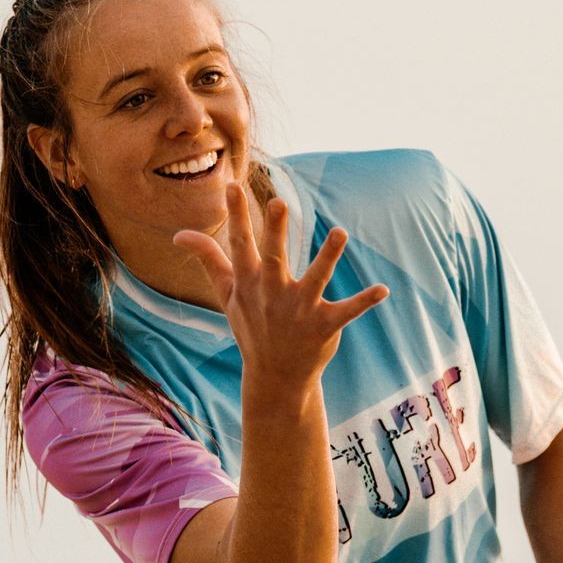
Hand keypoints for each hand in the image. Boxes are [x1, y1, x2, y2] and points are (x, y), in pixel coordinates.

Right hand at [173, 185, 388, 392]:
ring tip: (339, 232)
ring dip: (328, 256)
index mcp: (250, 283)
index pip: (240, 244)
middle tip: (277, 201)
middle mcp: (272, 294)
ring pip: (315, 279)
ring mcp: (299, 310)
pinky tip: (383, 290)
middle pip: (274, 257)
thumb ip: (209, 260)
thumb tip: (179, 233)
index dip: (236, 215)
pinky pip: (346, 311)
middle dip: (274, 231)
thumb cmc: (252, 327)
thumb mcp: (228, 294)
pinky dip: (364, 301)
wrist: (274, 377)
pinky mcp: (324, 326)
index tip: (232, 186)